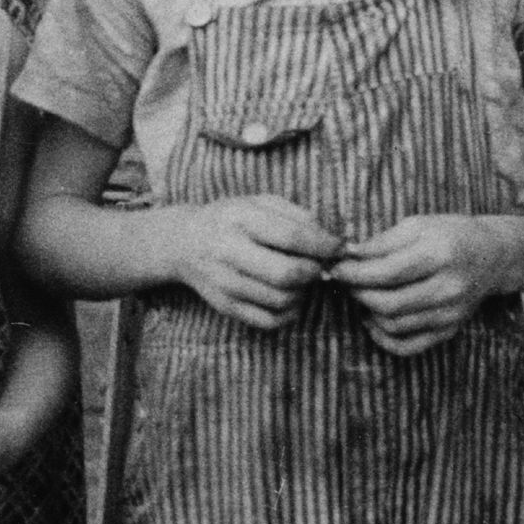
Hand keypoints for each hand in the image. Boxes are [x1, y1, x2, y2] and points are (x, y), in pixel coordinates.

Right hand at [163, 195, 340, 330]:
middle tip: (318, 265)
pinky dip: (290, 313)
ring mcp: (226, 283)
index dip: (323, 245)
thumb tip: (333, 242)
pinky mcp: (227, 306)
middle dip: (314, 271)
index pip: (291, 237)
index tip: (339, 247)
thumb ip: (297, 216)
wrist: (184, 242)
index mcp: (240, 219)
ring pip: (282, 300)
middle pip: (287, 274)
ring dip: (303, 292)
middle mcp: (229, 252)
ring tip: (301, 278)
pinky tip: (289, 297)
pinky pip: (270, 320)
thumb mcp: (260, 203)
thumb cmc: (231, 219)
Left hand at [331, 215, 509, 353]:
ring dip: (368, 311)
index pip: (387, 273)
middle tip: (347, 281)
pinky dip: (382, 337)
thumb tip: (346, 254)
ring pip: (393, 325)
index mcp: (440, 255)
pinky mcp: (449, 330)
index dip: (354, 273)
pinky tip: (373, 319)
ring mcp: (450, 314)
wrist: (493, 256)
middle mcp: (448, 288)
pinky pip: (407, 346)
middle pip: (388, 303)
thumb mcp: (418, 226)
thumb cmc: (450, 234)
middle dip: (358, 293)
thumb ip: (381, 242)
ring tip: (362, 294)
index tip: (336, 267)